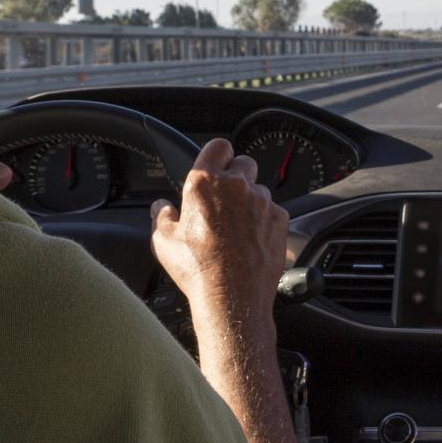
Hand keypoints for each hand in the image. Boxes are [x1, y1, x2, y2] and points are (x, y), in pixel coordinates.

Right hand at [150, 138, 288, 322]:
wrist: (232, 297)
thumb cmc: (197, 269)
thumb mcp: (163, 242)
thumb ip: (162, 216)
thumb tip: (161, 207)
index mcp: (204, 183)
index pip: (218, 145)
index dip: (217, 154)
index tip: (215, 165)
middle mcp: (236, 186)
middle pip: (243, 163)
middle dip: (235, 176)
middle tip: (224, 199)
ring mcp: (262, 201)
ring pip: (258, 189)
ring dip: (250, 201)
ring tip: (237, 227)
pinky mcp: (280, 219)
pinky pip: (273, 210)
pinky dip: (264, 220)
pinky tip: (252, 240)